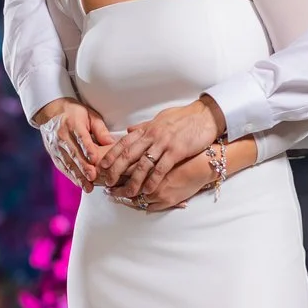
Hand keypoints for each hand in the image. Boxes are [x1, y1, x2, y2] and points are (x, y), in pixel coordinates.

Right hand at [32, 99, 112, 188]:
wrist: (51, 112)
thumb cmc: (75, 114)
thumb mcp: (90, 115)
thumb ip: (100, 130)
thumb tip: (111, 143)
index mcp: (73, 123)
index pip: (81, 137)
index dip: (87, 149)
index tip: (94, 159)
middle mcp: (62, 135)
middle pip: (73, 153)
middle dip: (83, 167)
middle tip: (92, 177)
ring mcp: (55, 146)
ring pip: (67, 163)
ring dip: (77, 175)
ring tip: (87, 186)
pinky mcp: (53, 154)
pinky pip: (62, 166)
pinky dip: (71, 176)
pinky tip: (79, 184)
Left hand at [100, 99, 222, 200]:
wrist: (206, 115)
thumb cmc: (185, 117)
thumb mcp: (160, 118)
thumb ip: (144, 126)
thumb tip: (129, 130)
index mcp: (147, 128)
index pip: (124, 142)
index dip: (112, 155)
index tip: (102, 166)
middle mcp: (152, 135)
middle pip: (129, 154)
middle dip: (116, 170)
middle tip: (108, 183)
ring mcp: (164, 143)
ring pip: (143, 164)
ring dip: (133, 180)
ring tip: (126, 192)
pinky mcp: (177, 151)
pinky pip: (161, 168)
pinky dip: (153, 180)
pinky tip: (147, 190)